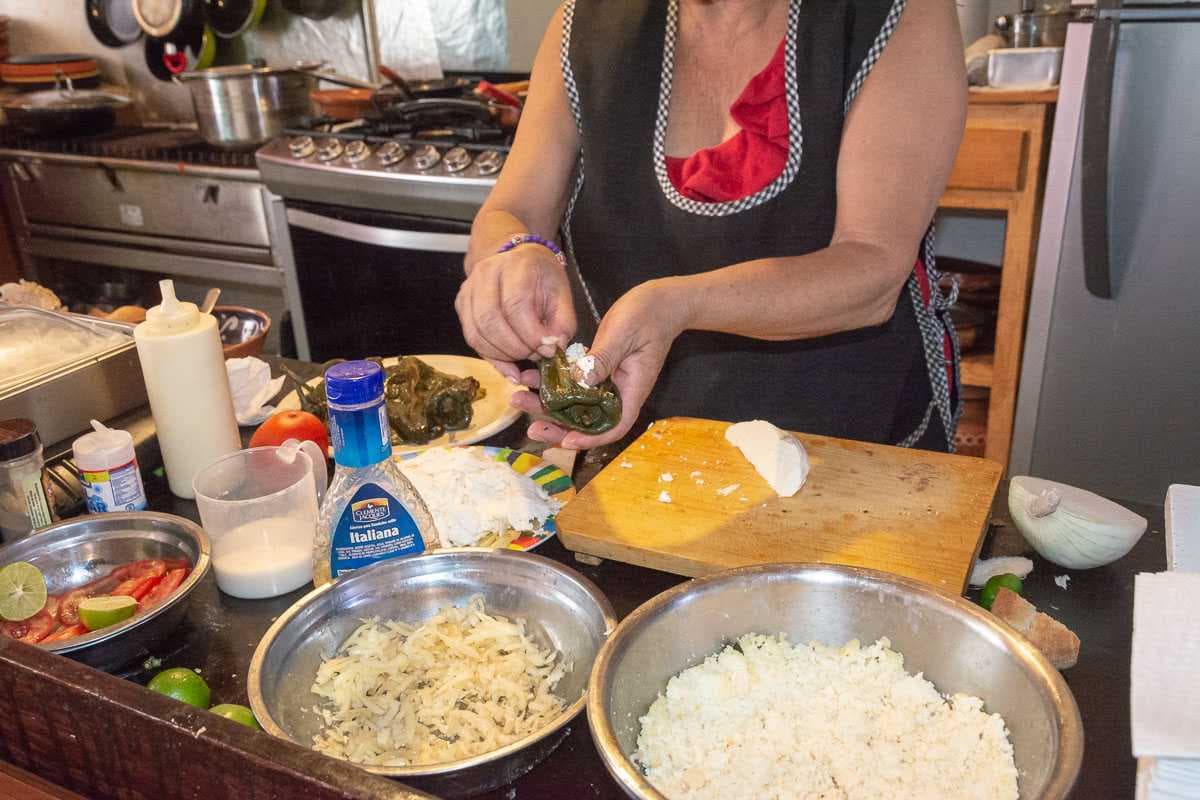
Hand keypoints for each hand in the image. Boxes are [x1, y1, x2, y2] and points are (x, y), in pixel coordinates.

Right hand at [455, 243, 576, 380]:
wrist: (519, 261)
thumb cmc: (542, 279)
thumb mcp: (563, 296)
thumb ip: (563, 324)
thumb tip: (553, 350)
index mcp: (516, 266)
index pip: (515, 305)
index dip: (531, 335)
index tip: (548, 350)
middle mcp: (486, 273)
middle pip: (490, 321)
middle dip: (516, 349)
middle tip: (535, 356)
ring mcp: (469, 289)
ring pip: (477, 333)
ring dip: (502, 355)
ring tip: (524, 358)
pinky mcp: (461, 304)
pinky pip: (472, 338)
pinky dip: (491, 357)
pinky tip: (509, 364)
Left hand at [511, 278, 689, 448]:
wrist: (660, 301)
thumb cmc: (648, 315)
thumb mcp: (623, 335)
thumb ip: (602, 358)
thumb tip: (581, 383)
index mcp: (631, 390)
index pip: (613, 426)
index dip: (590, 438)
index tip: (566, 440)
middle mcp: (618, 392)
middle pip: (589, 422)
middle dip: (559, 427)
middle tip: (531, 428)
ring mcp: (607, 381)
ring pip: (576, 404)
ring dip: (549, 406)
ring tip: (520, 400)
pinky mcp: (597, 368)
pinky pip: (574, 383)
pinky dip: (553, 384)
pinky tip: (531, 377)